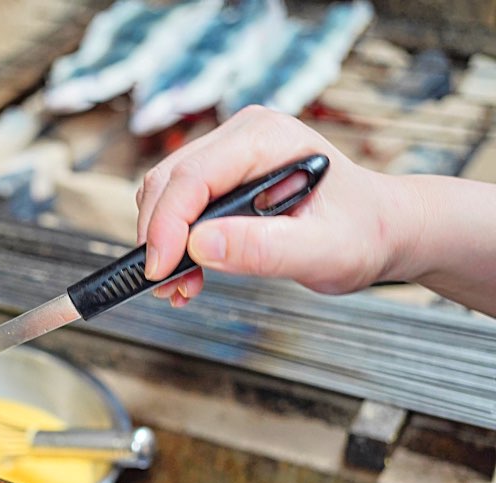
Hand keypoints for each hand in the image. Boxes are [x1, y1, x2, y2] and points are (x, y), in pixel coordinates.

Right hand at [134, 106, 422, 305]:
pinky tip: (191, 273)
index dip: (166, 227)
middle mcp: (242, 136)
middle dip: (159, 239)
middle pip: (168, 183)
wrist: (382, 229)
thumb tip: (198, 245)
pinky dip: (174, 243)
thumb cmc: (365, 233)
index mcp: (267, 138)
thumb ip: (261, 249)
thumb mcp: (322, 251)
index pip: (192, 178)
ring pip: (165, 195)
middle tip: (170, 288)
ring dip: (163, 244)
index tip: (160, 272)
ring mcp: (228, 153)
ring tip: (184, 286)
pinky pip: (178, 205)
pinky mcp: (221, 176)